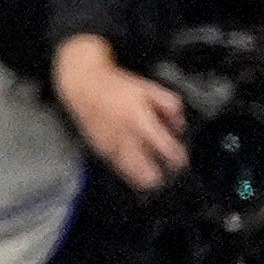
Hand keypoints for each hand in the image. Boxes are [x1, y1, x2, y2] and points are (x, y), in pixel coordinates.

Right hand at [52, 35, 187, 191]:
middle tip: (164, 164)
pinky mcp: (100, 151)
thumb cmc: (114, 87)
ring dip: (144, 174)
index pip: (167, 151)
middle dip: (161, 174)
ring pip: (132, 177)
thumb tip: (179, 125)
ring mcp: (111, 148)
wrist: (83, 86)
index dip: (179, 159)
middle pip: (149, 176)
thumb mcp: (148, 88)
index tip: (180, 157)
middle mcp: (125, 139)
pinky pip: (119, 169)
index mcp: (140, 121)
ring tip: (150, 165)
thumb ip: (170, 105)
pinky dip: (128, 167)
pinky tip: (132, 156)